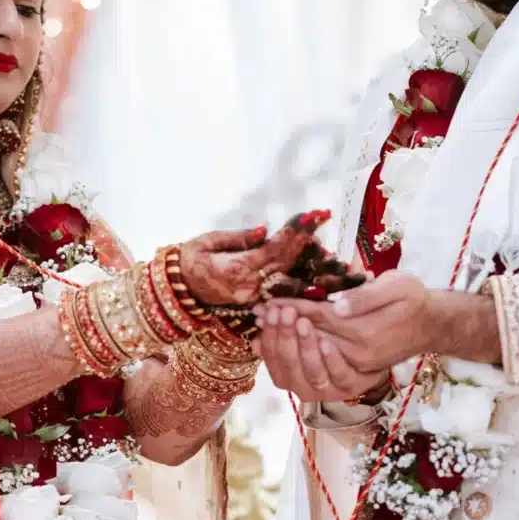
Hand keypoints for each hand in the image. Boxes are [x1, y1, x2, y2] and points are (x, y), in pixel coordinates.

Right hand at [178, 212, 328, 306]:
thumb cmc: (190, 259)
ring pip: (291, 284)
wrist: (178, 290)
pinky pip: (283, 294)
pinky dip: (303, 286)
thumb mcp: (208, 242)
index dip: (296, 232)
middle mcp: (250, 286)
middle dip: (312, 247)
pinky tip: (323, 280)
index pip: (274, 248)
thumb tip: (266, 231)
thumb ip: (238, 238)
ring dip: (316, 274)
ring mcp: (254, 298)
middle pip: (288, 265)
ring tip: (340, 264)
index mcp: (238, 268)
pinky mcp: (255, 303)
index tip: (315, 215)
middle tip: (331, 228)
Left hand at [255, 272, 501, 375]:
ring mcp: (353, 367)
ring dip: (283, 343)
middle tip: (259, 311)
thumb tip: (335, 304)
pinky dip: (291, 360)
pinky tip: (275, 346)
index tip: (270, 300)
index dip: (292, 308)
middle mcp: (356, 356)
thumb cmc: (413, 300)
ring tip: (266, 325)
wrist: (430, 326)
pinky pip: (313, 371)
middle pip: (308, 341)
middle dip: (281, 325)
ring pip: (307, 360)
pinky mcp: (350, 372)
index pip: (319, 319)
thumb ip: (366, 296)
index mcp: (365, 334)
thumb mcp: (398, 286)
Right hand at [258, 309, 390, 401]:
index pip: (271, 358)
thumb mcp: (305, 335)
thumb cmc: (331, 343)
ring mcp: (328, 390)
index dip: (269, 336)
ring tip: (305, 323)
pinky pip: (339, 375)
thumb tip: (256, 326)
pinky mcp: (350, 386)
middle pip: (289, 367)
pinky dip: (331, 359)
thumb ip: (282, 334)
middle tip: (286, 313)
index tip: (270, 311)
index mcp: (288, 375)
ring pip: (312, 373)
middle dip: (286, 338)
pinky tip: (326, 342)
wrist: (368, 358)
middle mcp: (303, 387)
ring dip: (306, 347)